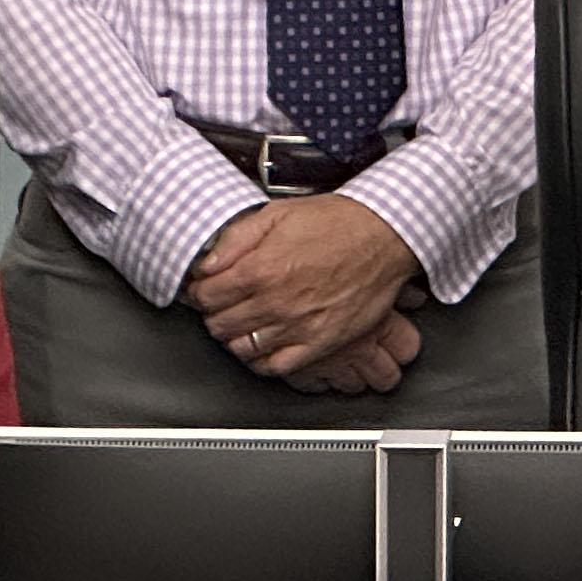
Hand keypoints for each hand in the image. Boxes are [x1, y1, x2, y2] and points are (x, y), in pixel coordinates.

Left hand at [183, 195, 424, 381]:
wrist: (382, 236)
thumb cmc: (336, 222)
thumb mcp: (277, 214)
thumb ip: (235, 239)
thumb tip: (206, 263)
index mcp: (260, 269)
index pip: (206, 296)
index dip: (199, 292)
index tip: (203, 289)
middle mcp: (275, 302)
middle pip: (219, 324)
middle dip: (213, 313)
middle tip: (219, 305)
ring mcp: (297, 326)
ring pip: (242, 347)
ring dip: (234, 336)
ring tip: (239, 323)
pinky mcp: (319, 343)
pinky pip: (276, 366)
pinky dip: (261, 360)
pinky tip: (261, 346)